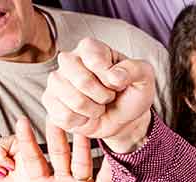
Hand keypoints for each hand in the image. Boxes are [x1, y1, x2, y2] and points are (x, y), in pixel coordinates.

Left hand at [0, 117, 115, 181]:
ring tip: (83, 130)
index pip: (33, 158)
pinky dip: (108, 173)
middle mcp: (62, 179)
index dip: (27, 141)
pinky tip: (110, 160)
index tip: (21, 121)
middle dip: (57, 138)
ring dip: (83, 148)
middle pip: (59, 155)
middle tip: (54, 116)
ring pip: (81, 163)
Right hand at [43, 38, 157, 152]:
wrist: (124, 119)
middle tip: (109, 95)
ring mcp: (56, 81)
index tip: (118, 81)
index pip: (91, 55)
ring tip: (99, 105)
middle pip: (80, 79)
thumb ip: (136, 69)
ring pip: (72, 99)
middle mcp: (68, 61)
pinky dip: (82, 120)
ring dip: (94, 109)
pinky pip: (64, 115)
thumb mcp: (144, 78)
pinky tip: (86, 115)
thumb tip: (114, 76)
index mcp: (90, 48)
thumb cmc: (131, 93)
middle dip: (103, 94)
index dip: (108, 74)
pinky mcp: (50, 102)